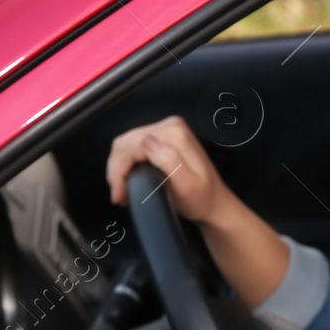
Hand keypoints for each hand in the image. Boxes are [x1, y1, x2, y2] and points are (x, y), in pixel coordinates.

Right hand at [105, 115, 229, 223]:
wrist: (213, 202)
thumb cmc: (201, 199)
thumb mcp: (187, 186)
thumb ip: (169, 161)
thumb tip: (146, 142)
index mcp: (175, 135)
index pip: (132, 145)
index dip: (119, 170)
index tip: (119, 194)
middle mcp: (170, 127)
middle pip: (126, 142)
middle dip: (117, 170)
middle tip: (118, 195)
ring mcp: (166, 130)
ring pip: (126, 144)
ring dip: (118, 167)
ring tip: (121, 190)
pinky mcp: (163, 137)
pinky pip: (133, 146)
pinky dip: (125, 163)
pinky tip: (127, 179)